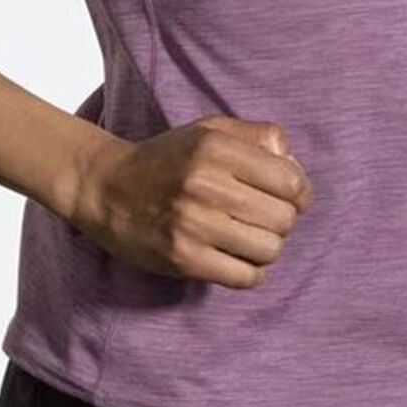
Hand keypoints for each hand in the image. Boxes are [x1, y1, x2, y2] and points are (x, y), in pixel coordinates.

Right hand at [72, 114, 312, 289]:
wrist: (107, 189)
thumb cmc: (167, 158)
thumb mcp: (210, 130)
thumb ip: (257, 136)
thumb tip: (295, 166)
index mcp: (216, 148)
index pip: (290, 180)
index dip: (299, 192)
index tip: (289, 196)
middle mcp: (206, 184)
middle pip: (283, 218)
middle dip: (284, 220)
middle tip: (265, 217)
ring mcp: (194, 225)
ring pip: (268, 250)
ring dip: (267, 247)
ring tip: (250, 236)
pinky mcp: (183, 259)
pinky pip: (245, 277)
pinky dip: (250, 271)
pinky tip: (236, 256)